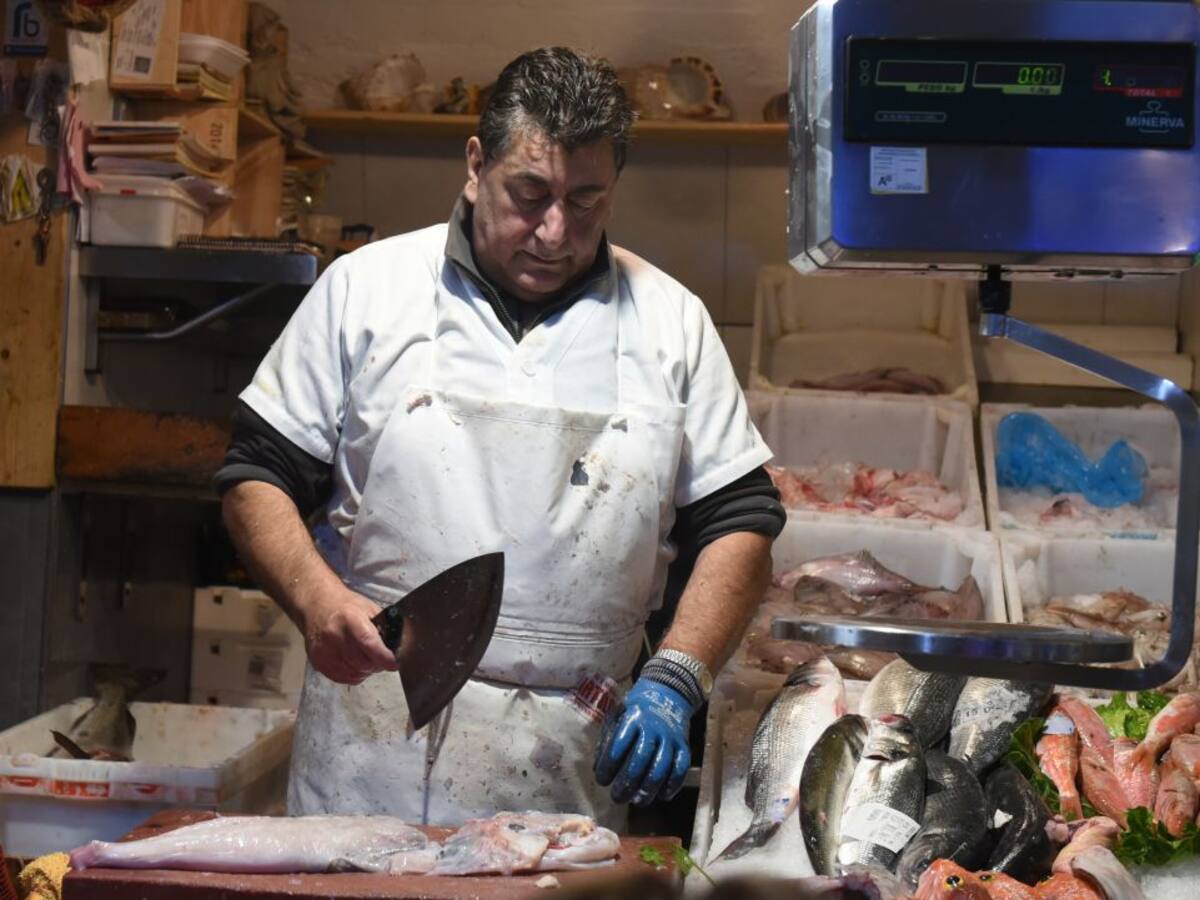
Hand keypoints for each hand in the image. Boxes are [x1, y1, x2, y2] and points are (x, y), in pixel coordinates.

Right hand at [298, 586, 397, 684]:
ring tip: (366, 657)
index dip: (384, 658)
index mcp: (350, 619)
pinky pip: (343, 678)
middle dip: (377, 664)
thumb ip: (383, 627)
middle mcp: (334, 636)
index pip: (370, 644)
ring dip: (366, 670)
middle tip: (381, 658)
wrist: (317, 606)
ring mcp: (324, 651)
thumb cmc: (345, 606)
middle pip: (363, 663)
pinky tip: (354, 662)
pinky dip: (353, 674)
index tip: (394, 663)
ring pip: (354, 674)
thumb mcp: (369, 608)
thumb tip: (398, 646)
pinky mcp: (318, 662)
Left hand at [593, 679, 695, 805]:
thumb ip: (606, 740)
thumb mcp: (616, 715)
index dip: (608, 766)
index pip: (618, 745)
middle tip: (617, 797)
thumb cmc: (635, 711)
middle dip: (627, 783)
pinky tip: (661, 796)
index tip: (601, 780)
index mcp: (633, 717)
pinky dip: (671, 786)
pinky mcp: (684, 745)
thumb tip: (597, 769)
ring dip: (648, 789)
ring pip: (661, 768)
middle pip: (640, 760)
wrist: (667, 694)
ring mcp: (670, 737)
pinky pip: (680, 769)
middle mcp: (653, 727)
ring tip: (636, 801)